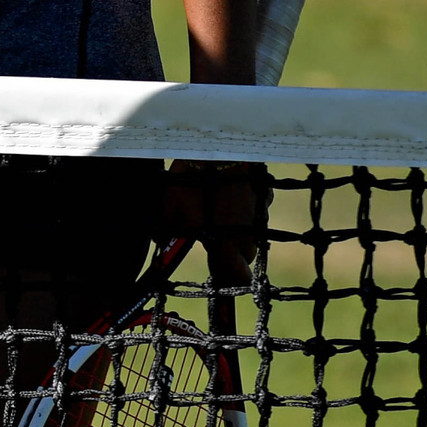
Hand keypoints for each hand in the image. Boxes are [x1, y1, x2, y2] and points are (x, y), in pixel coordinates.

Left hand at [160, 159, 269, 281]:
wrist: (215, 145)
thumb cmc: (191, 179)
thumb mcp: (171, 207)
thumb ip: (170, 230)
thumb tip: (162, 241)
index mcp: (226, 242)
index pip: (238, 278)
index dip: (229, 280)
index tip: (218, 276)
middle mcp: (248, 233)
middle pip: (244, 255)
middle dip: (228, 249)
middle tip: (210, 234)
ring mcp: (260, 214)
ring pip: (250, 232)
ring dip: (237, 228)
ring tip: (217, 209)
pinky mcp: (264, 195)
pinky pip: (256, 210)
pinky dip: (245, 207)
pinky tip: (229, 193)